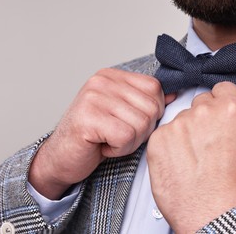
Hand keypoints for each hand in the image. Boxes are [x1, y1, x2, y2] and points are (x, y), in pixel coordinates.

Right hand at [29, 68, 174, 198]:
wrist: (61, 158)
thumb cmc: (93, 137)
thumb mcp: (123, 113)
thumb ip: (145, 101)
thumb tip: (174, 95)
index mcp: (112, 76)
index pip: (155, 87)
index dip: (152, 112)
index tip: (130, 122)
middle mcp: (102, 81)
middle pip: (151, 107)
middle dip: (141, 130)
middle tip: (118, 135)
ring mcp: (93, 98)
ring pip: (142, 123)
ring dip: (130, 142)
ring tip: (109, 140)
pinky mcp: (88, 118)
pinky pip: (126, 136)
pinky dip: (119, 149)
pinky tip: (103, 146)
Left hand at [147, 82, 235, 232]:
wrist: (215, 214)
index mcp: (231, 109)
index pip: (222, 89)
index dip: (223, 104)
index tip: (220, 116)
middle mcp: (202, 112)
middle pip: (201, 103)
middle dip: (206, 118)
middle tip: (210, 142)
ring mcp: (178, 125)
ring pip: (182, 120)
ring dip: (188, 133)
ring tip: (197, 158)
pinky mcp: (158, 140)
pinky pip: (165, 135)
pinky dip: (171, 146)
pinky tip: (183, 163)